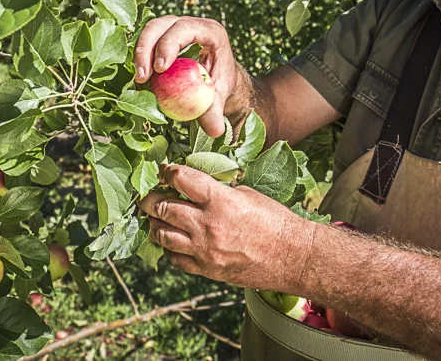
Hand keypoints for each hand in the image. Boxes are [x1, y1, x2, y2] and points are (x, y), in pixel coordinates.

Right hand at [134, 16, 243, 136]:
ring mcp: (175, 28)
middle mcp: (191, 25)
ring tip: (140, 81)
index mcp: (210, 32)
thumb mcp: (220, 96)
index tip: (160, 69)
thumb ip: (216, 111)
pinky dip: (140, 58)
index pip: (186, 28)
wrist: (217, 79)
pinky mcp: (163, 37)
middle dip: (147, 48)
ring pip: (150, 31)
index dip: (169, 44)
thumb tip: (215, 130)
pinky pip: (146, 42)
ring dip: (140, 54)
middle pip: (161, 25)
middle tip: (142, 77)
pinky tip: (141, 80)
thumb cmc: (221, 84)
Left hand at [139, 164, 314, 291]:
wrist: (293, 257)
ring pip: (163, 235)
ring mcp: (204, 250)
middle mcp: (208, 225)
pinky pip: (175, 259)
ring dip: (155, 224)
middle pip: (163, 207)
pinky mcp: (207, 269)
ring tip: (154, 217)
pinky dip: (168, 249)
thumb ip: (220, 190)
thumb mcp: (247, 194)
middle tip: (147, 194)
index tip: (163, 170)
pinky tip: (171, 241)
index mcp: (220, 200)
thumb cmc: (275, 221)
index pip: (181, 179)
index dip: (167, 171)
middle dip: (150, 198)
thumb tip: (198, 185)